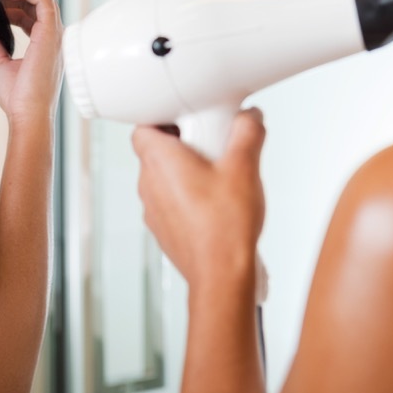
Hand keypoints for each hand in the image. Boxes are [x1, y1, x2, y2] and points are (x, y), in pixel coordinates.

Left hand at [0, 0, 63, 125]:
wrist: (28, 115)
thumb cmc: (19, 99)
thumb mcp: (0, 63)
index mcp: (44, 44)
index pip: (31, 14)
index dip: (11, 4)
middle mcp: (53, 37)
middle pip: (38, 1)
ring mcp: (54, 34)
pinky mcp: (50, 34)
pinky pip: (43, 0)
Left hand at [131, 109, 265, 286]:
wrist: (221, 275)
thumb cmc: (224, 226)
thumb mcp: (244, 166)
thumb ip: (247, 133)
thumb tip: (249, 117)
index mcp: (158, 160)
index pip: (143, 127)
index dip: (162, 118)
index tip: (187, 117)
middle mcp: (149, 184)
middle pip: (156, 152)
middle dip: (183, 144)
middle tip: (212, 144)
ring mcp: (154, 210)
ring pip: (164, 179)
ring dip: (186, 172)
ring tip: (219, 175)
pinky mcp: (165, 230)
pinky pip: (171, 203)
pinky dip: (188, 197)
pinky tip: (217, 203)